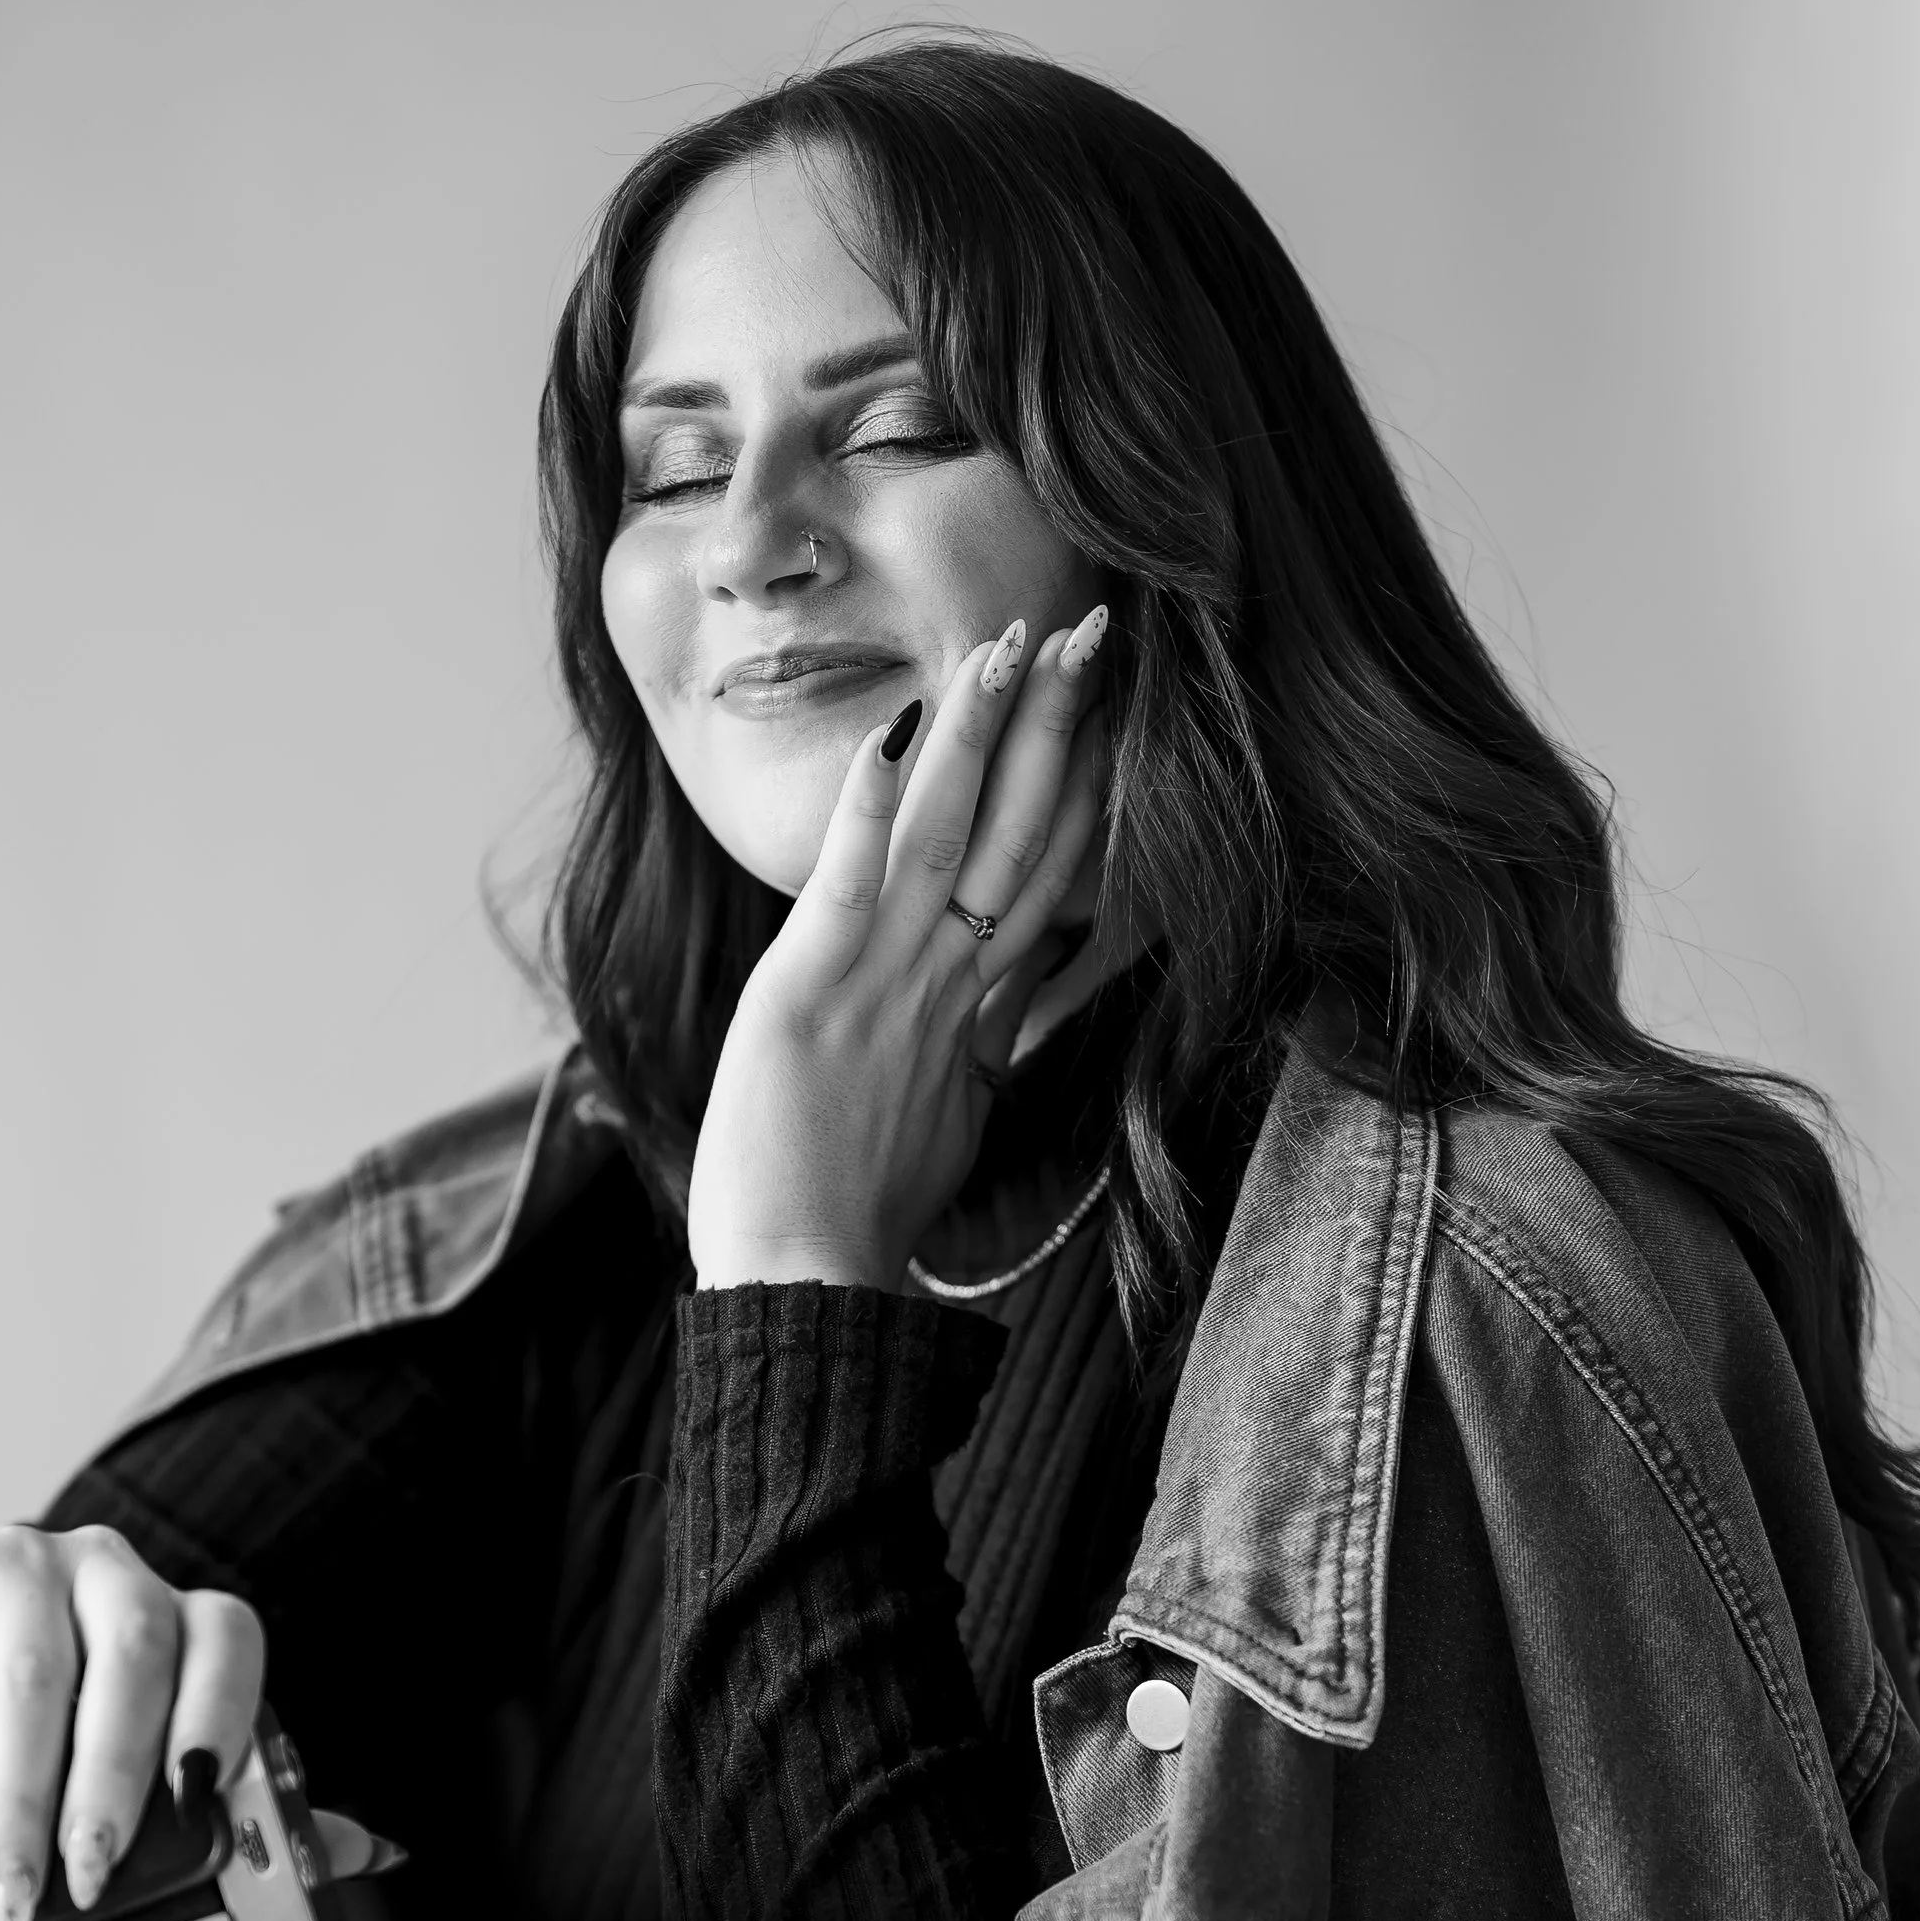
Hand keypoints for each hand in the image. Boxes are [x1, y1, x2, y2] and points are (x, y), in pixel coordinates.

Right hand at [0, 1526, 265, 1920]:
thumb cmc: (8, 1764)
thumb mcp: (114, 1797)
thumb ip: (232, 1816)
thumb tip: (373, 1851)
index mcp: (168, 1617)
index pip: (227, 1636)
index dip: (221, 1714)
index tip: (198, 1803)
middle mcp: (102, 1571)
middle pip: (136, 1656)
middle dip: (115, 1783)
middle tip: (90, 1881)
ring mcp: (12, 1560)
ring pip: (41, 1673)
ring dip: (27, 1799)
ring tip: (14, 1887)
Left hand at [684, 604, 1111, 1291]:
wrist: (811, 1290)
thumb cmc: (860, 1221)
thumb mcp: (946, 1122)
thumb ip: (979, 1049)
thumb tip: (1011, 1009)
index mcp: (977, 1013)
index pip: (1047, 875)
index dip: (1081, 786)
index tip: (1108, 709)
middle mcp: (946, 984)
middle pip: (1020, 834)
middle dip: (1058, 729)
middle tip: (1095, 630)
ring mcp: (884, 983)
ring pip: (947, 834)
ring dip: (980, 735)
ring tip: (1009, 643)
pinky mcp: (811, 990)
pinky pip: (852, 880)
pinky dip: (872, 803)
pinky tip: (894, 729)